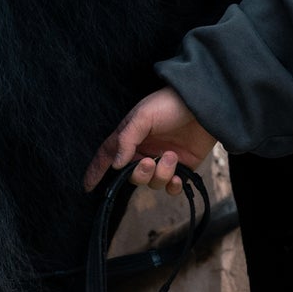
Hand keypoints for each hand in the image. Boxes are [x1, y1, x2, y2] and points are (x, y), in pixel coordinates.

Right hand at [84, 87, 215, 193]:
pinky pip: (172, 188)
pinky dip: (173, 186)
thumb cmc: (170, 104)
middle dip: (139, 173)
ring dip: (161, 174)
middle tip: (150, 162)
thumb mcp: (143, 116)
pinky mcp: (183, 167)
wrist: (205, 105)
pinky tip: (179, 177)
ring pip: (153, 182)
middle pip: (132, 175)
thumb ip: (126, 139)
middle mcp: (145, 150)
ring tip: (172, 155)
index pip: (108, 156)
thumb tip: (116, 165)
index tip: (86, 186)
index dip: (96, 171)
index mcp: (130, 136)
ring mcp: (164, 160)